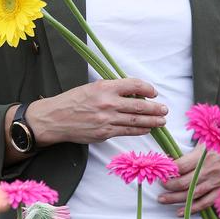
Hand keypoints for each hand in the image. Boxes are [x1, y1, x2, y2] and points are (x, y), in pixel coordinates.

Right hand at [28, 78, 166, 145]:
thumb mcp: (93, 87)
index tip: (154, 92)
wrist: (54, 118)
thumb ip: (113, 89)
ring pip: (136, 121)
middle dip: (155, 109)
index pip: (134, 85)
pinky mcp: (104, 133)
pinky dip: (139, 130)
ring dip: (152, 121)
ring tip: (162, 121)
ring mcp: (106, 120)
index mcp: (105, 87)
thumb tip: (135, 93)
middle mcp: (107, 103)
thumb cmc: (73, 101)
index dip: (148, 89)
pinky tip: (147, 129)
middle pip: (139, 106)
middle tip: (165, 110)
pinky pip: (127, 132)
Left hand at [158, 144, 219, 215]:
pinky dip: (192, 209)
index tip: (163, 171)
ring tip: (163, 200)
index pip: (180, 166)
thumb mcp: (212, 138)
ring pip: (191, 194)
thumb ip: (195, 148)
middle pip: (183, 182)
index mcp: (205, 155)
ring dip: (175, 199)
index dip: (169, 170)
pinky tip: (181, 211)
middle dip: (168, 186)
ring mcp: (217, 182)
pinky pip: (205, 203)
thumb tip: (176, 157)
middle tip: (160, 186)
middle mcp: (210, 170)